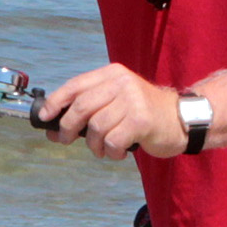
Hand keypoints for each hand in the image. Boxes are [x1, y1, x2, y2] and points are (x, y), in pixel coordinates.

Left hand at [35, 63, 184, 159]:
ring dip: (94, 145)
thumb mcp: (117, 102)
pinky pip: (112, 141)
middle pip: (81, 107)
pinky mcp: (141, 121)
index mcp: (112, 74)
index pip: (76, 85)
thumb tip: (53, 128)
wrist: (183, 119)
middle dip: (68, 128)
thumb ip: (88, 111)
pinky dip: (111, 152)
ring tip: (103, 149)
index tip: (44, 117)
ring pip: (95, 128)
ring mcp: (132, 101)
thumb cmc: (144, 114)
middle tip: (66, 140)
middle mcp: (122, 83)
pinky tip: (119, 152)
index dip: (56, 102)